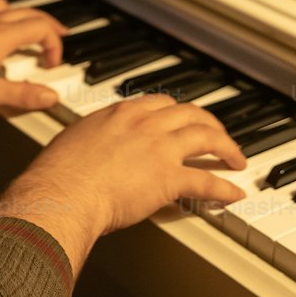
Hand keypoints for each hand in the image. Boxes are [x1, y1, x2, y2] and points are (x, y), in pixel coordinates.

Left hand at [0, 0, 67, 111]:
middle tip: (58, 35)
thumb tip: (50, 97)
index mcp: (1, 36)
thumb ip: (22, 95)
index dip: (54, 44)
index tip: (52, 63)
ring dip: (21, 14)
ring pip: (4, 5)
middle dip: (47, 24)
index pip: (41, 28)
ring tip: (25, 26)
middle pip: (28, 13)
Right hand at [0, 93, 246, 273]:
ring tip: (236, 158)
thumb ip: (92, 139)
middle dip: (210, 123)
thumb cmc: (59, 174)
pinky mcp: (169, 178)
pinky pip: (206, 180)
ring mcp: (159, 148)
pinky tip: (234, 193)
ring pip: (206, 137)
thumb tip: (90, 148)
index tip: (184, 119)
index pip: (160, 103)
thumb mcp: (74, 141)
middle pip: (190, 113)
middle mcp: (144, 124)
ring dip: (226, 147)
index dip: (178, 112)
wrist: (63, 192)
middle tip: (218, 135)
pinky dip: (224, 187)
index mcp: (121, 113)